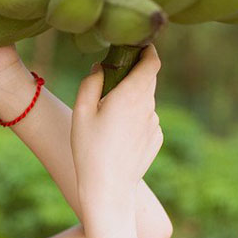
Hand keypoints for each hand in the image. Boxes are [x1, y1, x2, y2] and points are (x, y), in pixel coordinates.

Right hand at [71, 44, 163, 204]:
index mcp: (131, 94)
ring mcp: (154, 124)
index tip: (134, 47)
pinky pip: (146, 120)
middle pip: (149, 79)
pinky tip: (117, 137)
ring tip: (108, 118)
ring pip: (146, 101)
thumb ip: (91, 83)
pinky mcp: (156, 139)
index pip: (152, 61)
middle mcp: (148, 106)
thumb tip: (102, 68)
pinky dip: (135, 120)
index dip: (146, 50)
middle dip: (133, 74)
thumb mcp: (81, 113)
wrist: (108, 189)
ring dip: (132, 100)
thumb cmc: (89, 150)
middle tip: (110, 83)